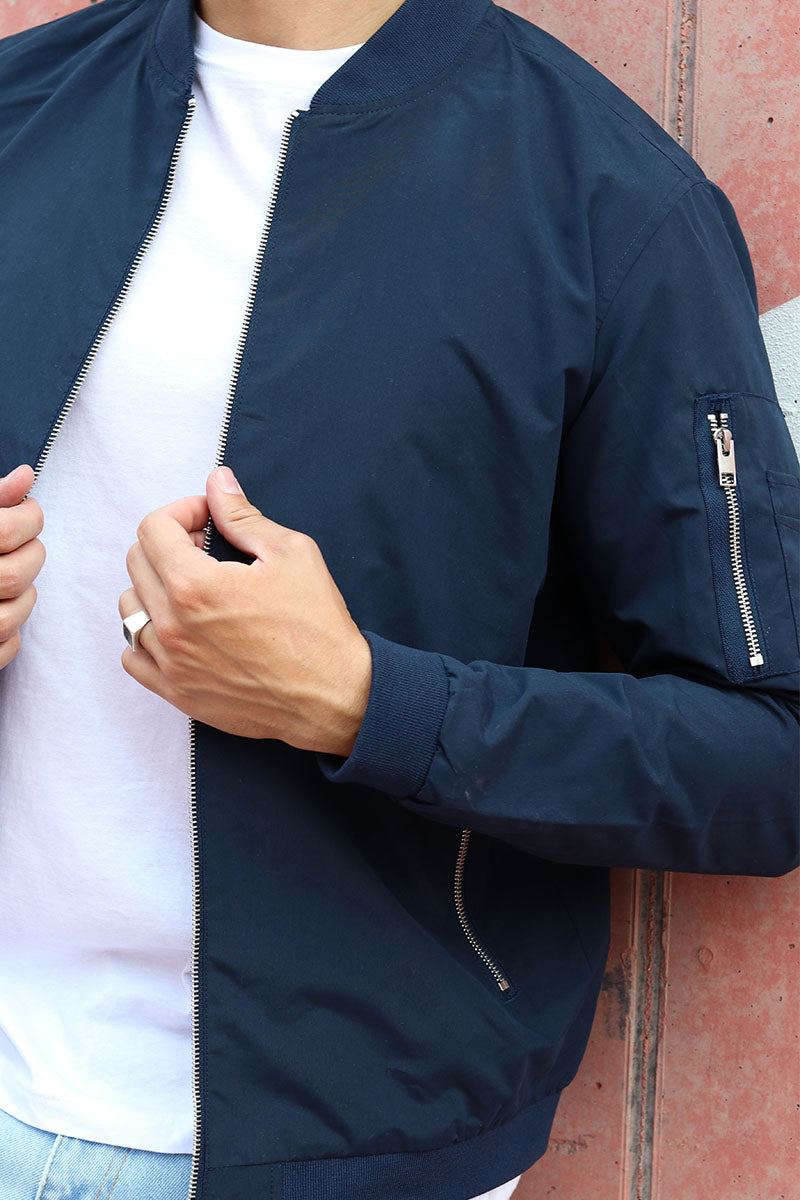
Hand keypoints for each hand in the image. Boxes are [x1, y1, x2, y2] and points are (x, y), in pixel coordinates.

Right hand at [0, 464, 44, 668]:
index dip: (30, 516)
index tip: (29, 508)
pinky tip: (0, 609)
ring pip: (11, 619)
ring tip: (13, 575)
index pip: (6, 531)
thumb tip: (26, 476)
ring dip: (25, 596)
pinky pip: (4, 650)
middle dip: (33, 555)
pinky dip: (12, 635)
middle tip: (26, 542)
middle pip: (13, 576)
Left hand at [119, 466, 371, 755]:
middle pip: (137, 562)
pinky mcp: (177, 692)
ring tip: (194, 589)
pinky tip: (180, 628)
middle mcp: (172, 626)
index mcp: (195, 586)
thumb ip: (243, 516)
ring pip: (130, 607)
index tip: (207, 518)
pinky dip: (147, 635)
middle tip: (207, 548)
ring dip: (155, 587)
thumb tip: (217, 483)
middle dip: (169, 543)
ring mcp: (170, 663)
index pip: (153, 528)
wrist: (334, 697)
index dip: (182, 511)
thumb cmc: (318, 628)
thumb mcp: (291, 554)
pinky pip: (132, 656)